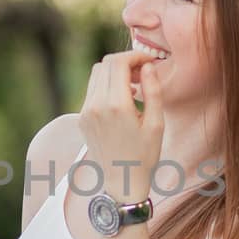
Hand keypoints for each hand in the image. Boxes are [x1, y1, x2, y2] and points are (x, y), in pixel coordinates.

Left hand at [79, 50, 162, 201]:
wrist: (122, 183)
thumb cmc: (144, 156)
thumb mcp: (156, 123)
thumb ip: (153, 90)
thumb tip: (147, 66)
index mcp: (115, 105)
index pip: (118, 62)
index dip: (135, 55)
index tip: (149, 62)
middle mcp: (95, 106)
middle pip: (105, 63)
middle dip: (126, 62)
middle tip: (143, 73)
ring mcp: (85, 112)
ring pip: (96, 74)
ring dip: (115, 72)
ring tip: (134, 86)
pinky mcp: (81, 119)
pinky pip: (92, 91)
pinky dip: (106, 86)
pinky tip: (123, 100)